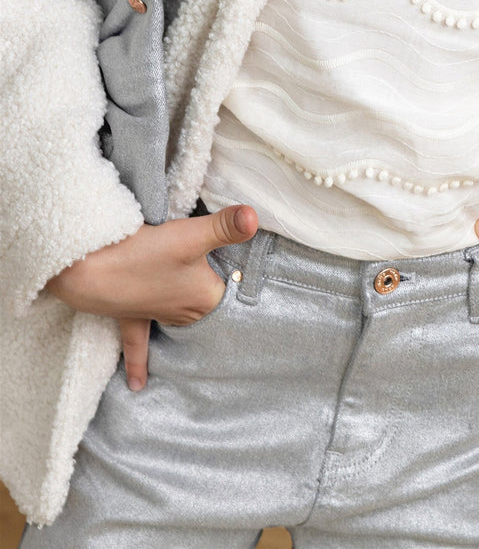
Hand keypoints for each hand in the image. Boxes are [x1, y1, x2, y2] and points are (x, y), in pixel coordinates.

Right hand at [44, 203, 258, 391]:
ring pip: (177, 326)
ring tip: (202, 356)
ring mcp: (156, 315)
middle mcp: (183, 311)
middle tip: (236, 336)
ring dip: (186, 332)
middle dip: (219, 316)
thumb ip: (225, 226)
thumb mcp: (191, 235)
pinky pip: (138, 344)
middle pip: (207, 312)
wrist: (92, 272)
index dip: (244, 293)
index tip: (261, 311)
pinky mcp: (130, 316)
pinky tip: (137, 385)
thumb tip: (255, 217)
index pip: (233, 297)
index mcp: (203, 297)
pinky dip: (139, 364)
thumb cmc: (146, 254)